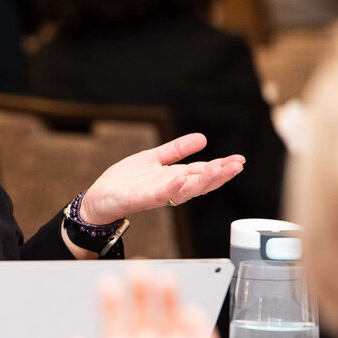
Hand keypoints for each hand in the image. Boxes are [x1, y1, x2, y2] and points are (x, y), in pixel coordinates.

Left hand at [68, 275, 238, 337]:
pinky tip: (189, 308)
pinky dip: (196, 324)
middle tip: (138, 268)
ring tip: (164, 277)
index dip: (112, 306)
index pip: (116, 330)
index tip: (109, 281)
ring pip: (172, 327)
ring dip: (168, 302)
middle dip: (141, 296)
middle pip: (145, 323)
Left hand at [80, 133, 244, 224]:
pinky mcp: (139, 199)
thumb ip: (176, 150)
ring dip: (202, 180)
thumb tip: (202, 138)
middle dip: (219, 174)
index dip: (221, 167)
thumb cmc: (126, 181)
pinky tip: (180, 177)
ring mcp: (156, 195)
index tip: (238, 160)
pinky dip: (170, 188)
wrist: (99, 199)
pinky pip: (158, 195)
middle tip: (237, 165)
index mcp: (174, 178)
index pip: (202, 172)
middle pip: (199, 182)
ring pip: (184, 190)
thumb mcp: (153, 159)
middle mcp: (169, 188)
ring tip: (218, 168)